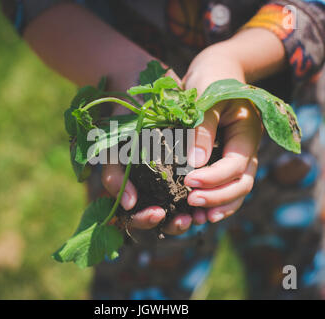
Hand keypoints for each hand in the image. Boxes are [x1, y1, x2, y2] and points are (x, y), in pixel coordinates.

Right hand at [102, 68, 194, 234]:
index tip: (156, 213)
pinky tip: (211, 192)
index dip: (144, 221)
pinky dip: (203, 195)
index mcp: (130, 189)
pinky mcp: (186, 167)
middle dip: (171, 223)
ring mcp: (168, 180)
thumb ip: (114, 174)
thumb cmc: (124, 121)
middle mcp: (149, 189)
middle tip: (183, 219)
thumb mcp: (114, 146)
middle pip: (159, 219)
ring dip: (190, 215)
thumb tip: (128, 204)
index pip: (134, 217)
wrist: (143, 87)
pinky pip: (196, 189)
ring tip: (199, 214)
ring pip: (179, 210)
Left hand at [182, 47, 261, 223]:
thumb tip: (195, 165)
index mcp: (248, 132)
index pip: (236, 165)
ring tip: (198, 217)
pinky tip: (201, 211)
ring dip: (220, 205)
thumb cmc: (211, 79)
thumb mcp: (206, 98)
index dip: (214, 177)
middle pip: (242, 184)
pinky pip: (227, 186)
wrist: (218, 71)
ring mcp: (239, 156)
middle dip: (218, 196)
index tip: (189, 180)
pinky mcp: (226, 160)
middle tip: (191, 202)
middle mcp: (247, 149)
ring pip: (238, 189)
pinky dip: (216, 200)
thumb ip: (202, 130)